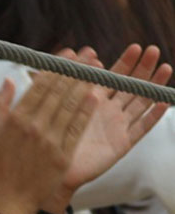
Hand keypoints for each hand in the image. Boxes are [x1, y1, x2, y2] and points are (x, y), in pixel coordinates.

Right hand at [0, 67, 97, 213]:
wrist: (7, 198)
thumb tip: (10, 79)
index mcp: (16, 118)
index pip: (40, 86)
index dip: (56, 67)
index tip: (66, 54)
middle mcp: (34, 126)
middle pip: (58, 92)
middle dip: (74, 70)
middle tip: (87, 55)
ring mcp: (49, 141)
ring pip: (70, 107)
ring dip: (84, 85)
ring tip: (96, 69)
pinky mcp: (62, 156)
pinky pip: (76, 129)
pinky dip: (85, 113)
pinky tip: (94, 97)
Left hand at [62, 44, 171, 191]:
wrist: (51, 166)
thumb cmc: (51, 135)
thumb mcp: (56, 103)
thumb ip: (63, 82)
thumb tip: (70, 56)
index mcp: (92, 99)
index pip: (113, 76)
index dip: (125, 62)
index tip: (136, 47)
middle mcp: (108, 111)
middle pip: (131, 86)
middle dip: (143, 68)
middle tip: (153, 50)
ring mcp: (117, 126)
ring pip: (140, 102)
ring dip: (152, 86)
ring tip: (165, 67)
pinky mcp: (122, 143)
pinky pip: (141, 127)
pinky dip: (153, 115)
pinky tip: (163, 101)